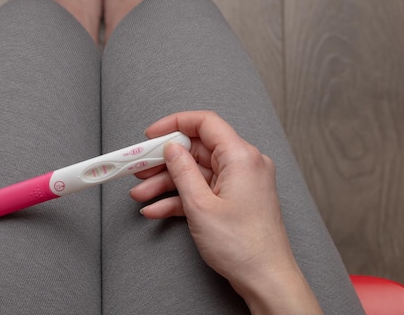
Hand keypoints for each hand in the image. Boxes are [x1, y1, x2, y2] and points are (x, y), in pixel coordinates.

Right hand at [131, 111, 322, 313]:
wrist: (266, 280)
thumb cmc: (243, 246)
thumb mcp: (200, 205)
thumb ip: (182, 171)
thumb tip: (170, 149)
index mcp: (240, 157)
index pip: (205, 123)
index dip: (174, 124)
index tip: (151, 135)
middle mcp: (243, 164)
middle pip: (195, 150)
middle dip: (163, 161)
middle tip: (138, 167)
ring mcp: (239, 183)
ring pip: (195, 173)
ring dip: (166, 183)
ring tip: (140, 194)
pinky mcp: (235, 199)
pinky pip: (203, 190)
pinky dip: (180, 198)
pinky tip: (156, 209)